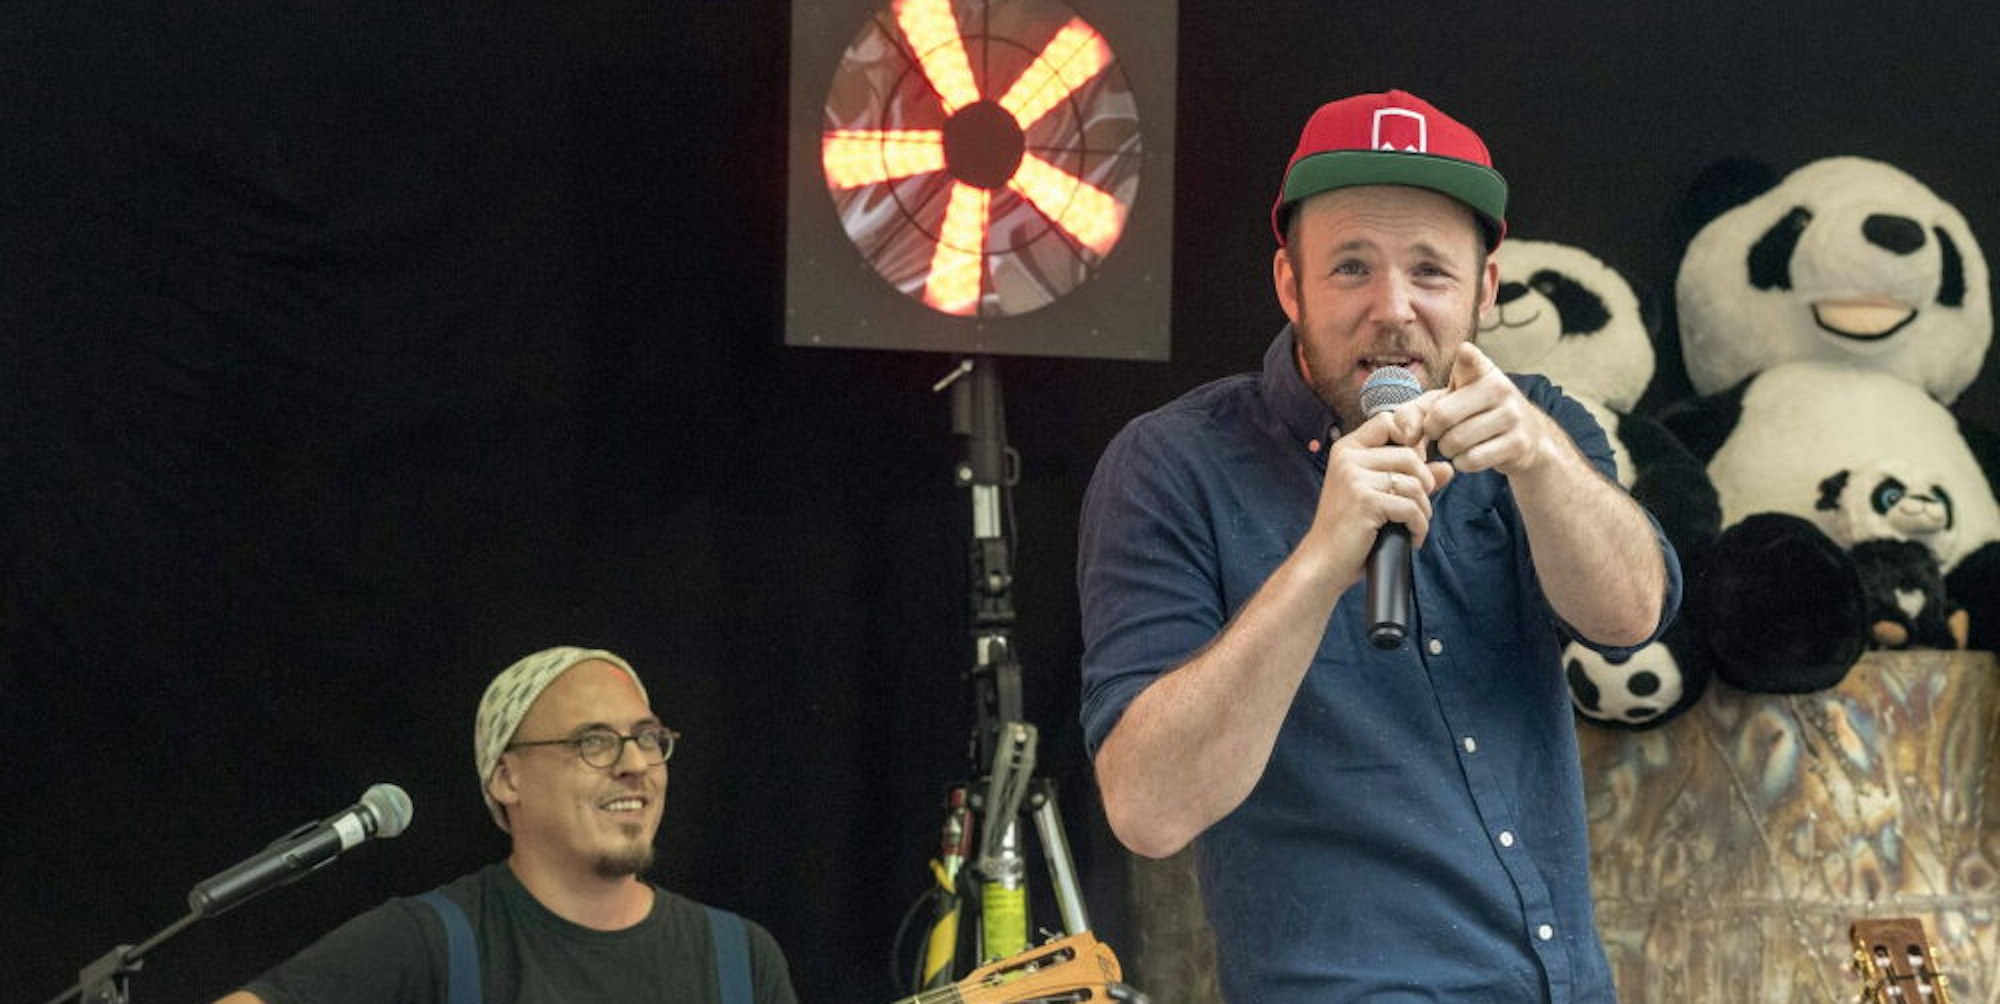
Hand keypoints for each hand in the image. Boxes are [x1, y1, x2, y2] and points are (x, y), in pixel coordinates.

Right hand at [1312, 393, 1455, 563]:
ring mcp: (1354, 478)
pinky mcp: (1365, 501)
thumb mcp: (1379, 497)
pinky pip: (1411, 507)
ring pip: (1414, 483)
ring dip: (1423, 510)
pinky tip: (1411, 538)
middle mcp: (1348, 458)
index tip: (1417, 466)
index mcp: (1347, 450)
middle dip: (1425, 484)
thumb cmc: (1349, 531)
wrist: (1324, 562)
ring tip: (1414, 525)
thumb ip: (1411, 478)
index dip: (1410, 436)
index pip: (1388, 421)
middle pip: (1410, 454)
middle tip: (1419, 507)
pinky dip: (1419, 526)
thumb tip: (1447, 468)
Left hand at [1424, 342, 1560, 476]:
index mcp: (1479, 369)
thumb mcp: (1441, 402)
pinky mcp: (1518, 443)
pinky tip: (1468, 456)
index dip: (1467, 356)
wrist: (1525, 434)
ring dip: (1447, 450)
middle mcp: (1499, 387)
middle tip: (1438, 433)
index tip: (1464, 351)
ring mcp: (1512, 415)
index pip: (1471, 359)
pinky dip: (1462, 463)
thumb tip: (1408, 436)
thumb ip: (1413, 413)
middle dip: (1432, 431)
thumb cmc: (1471, 413)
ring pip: (1456, 442)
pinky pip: (1472, 460)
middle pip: (1442, 416)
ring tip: (1455, 444)